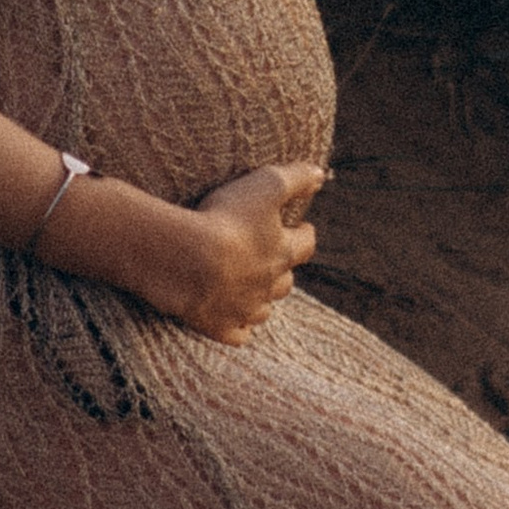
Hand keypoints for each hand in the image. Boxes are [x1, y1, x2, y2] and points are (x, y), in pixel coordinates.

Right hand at [168, 160, 325, 345]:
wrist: (188, 261)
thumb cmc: (226, 219)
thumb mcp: (265, 185)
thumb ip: (295, 178)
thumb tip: (320, 174)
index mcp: (282, 252)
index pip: (306, 244)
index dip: (305, 235)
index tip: (304, 228)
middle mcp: (270, 285)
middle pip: (285, 282)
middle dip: (282, 270)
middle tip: (272, 258)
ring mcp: (246, 309)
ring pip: (263, 309)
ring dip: (260, 299)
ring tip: (250, 288)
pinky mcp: (221, 327)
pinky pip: (237, 335)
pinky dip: (237, 327)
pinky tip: (232, 320)